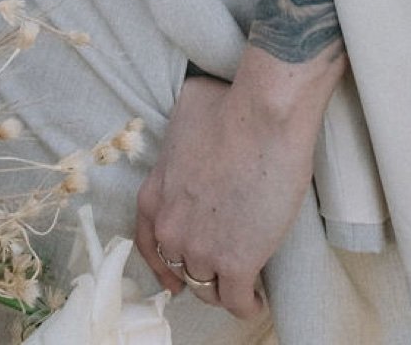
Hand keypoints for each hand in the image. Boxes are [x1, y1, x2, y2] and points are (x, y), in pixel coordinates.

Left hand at [135, 55, 335, 323]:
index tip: (174, 277)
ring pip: (208, 288)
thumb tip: (193, 136)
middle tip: (221, 265)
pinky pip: (237, 303)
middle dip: (200, 269)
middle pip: (181, 268)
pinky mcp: (236, 263)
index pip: (147, 243)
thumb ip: (180, 140)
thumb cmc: (229, 105)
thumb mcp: (185, 113)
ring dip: (224, 286)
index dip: (162, 264)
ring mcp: (201, 249)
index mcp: (154, 194)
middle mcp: (170, 227)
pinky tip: (257, 299)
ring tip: (242, 280)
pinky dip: (248, 305)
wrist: (263, 116)